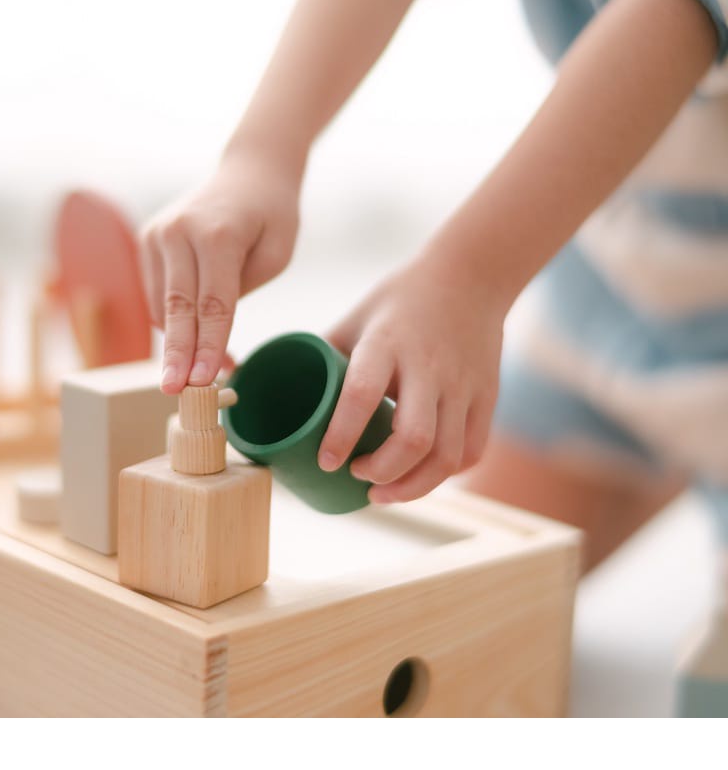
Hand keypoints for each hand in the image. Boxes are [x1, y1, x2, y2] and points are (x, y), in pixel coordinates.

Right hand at [140, 149, 302, 392]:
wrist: (249, 170)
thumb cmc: (272, 215)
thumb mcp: (277, 253)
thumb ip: (242, 291)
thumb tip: (208, 336)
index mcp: (217, 233)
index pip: (212, 304)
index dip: (208, 347)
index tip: (203, 381)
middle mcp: (179, 231)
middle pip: (178, 308)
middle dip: (178, 355)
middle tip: (175, 393)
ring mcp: (157, 233)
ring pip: (163, 305)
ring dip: (179, 343)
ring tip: (199, 376)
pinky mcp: (147, 238)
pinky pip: (157, 294)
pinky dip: (173, 321)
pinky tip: (193, 341)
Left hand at [318, 257, 505, 502]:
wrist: (471, 277)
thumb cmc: (399, 302)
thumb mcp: (355, 320)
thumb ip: (325, 359)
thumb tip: (283, 395)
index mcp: (386, 343)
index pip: (362, 394)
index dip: (342, 435)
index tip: (326, 462)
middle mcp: (428, 366)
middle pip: (413, 438)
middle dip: (382, 473)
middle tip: (357, 476)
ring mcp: (462, 384)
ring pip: (447, 455)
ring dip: (412, 487)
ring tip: (383, 493)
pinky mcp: (487, 397)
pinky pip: (472, 451)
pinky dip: (445, 475)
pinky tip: (420, 476)